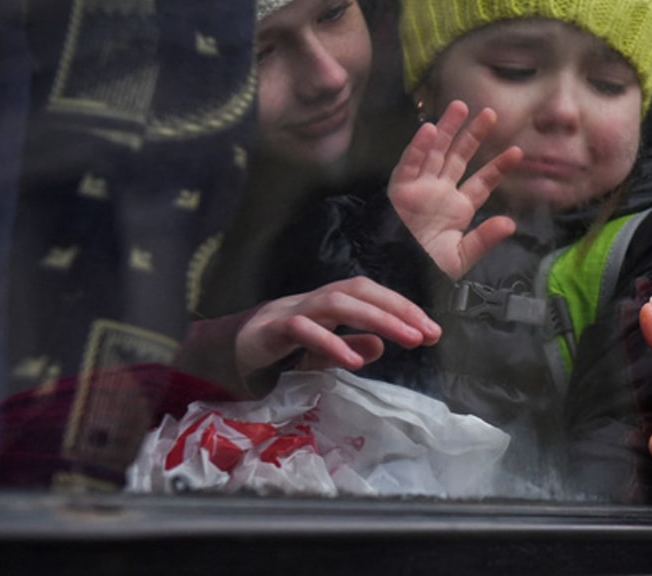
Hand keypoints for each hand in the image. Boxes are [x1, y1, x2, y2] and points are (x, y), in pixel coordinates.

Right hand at [235, 276, 440, 388]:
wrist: (219, 354)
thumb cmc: (276, 350)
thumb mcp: (320, 351)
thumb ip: (349, 345)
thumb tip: (380, 346)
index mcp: (328, 302)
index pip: (371, 293)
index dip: (403, 307)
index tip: (432, 330)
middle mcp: (312, 299)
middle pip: (359, 290)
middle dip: (398, 309)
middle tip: (428, 333)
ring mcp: (290, 310)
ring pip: (337, 303)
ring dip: (377, 318)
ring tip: (406, 339)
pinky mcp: (269, 330)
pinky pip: (303, 330)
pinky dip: (331, 342)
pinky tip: (356, 360)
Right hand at [389, 100, 521, 278]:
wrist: (397, 275)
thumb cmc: (426, 268)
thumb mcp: (460, 257)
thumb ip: (484, 239)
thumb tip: (510, 223)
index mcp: (456, 209)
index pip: (481, 182)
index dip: (498, 167)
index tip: (517, 152)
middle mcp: (439, 193)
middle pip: (459, 157)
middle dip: (473, 135)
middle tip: (490, 113)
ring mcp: (419, 188)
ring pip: (435, 152)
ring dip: (446, 129)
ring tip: (460, 106)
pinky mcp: (399, 189)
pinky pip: (409, 164)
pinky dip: (418, 147)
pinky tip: (429, 129)